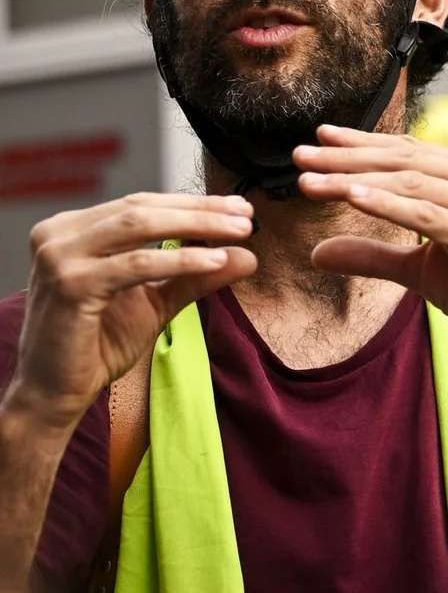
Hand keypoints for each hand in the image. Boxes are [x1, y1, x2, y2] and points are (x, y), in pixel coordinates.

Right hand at [2, 194, 256, 430]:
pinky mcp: (70, 285)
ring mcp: (60, 256)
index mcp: (75, 230)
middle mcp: (60, 235)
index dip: (193, 203)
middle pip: (142, 208)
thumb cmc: (97, 344)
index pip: (142, 204)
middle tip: (245, 217)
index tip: (239, 208)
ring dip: (196, 226)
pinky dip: (179, 260)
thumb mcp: (156, 302)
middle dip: (201, 210)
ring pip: (139, 226)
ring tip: (239, 233)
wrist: (57, 389)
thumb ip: (195, 275)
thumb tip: (246, 254)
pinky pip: (135, 265)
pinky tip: (214, 262)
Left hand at [296, 127, 447, 375]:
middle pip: (405, 160)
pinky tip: (350, 197)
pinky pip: (425, 215)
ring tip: (311, 180)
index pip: (411, 152)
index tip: (320, 139)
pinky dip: (386, 203)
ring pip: (410, 182)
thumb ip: (373, 254)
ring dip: (354, 178)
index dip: (364, 143)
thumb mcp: (420, 270)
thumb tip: (318, 252)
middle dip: (348, 157)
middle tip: (301, 155)